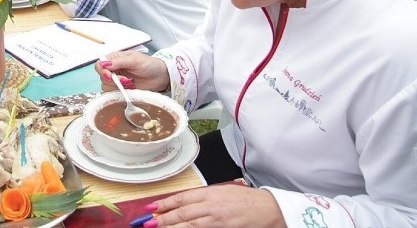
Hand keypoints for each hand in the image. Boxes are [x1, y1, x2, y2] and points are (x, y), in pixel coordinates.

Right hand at [95, 50, 169, 92]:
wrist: (160, 77)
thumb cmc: (149, 64)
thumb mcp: (134, 60)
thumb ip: (118, 62)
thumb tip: (104, 64)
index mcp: (114, 59)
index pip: (100, 65)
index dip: (102, 71)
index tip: (110, 76)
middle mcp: (114, 69)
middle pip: (102, 77)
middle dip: (113, 80)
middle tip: (126, 80)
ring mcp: (117, 80)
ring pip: (106, 87)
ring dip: (117, 87)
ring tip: (130, 83)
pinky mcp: (122, 90)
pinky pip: (114, 94)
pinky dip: (120, 93)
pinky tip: (130, 89)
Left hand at [143, 184, 284, 227]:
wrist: (268, 208)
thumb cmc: (246, 201)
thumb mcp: (223, 193)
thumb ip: (204, 199)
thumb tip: (184, 205)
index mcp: (210, 192)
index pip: (182, 197)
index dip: (165, 203)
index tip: (151, 207)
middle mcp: (211, 203)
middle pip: (182, 212)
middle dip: (163, 218)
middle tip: (148, 223)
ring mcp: (217, 217)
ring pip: (189, 223)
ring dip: (172, 227)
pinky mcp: (224, 227)